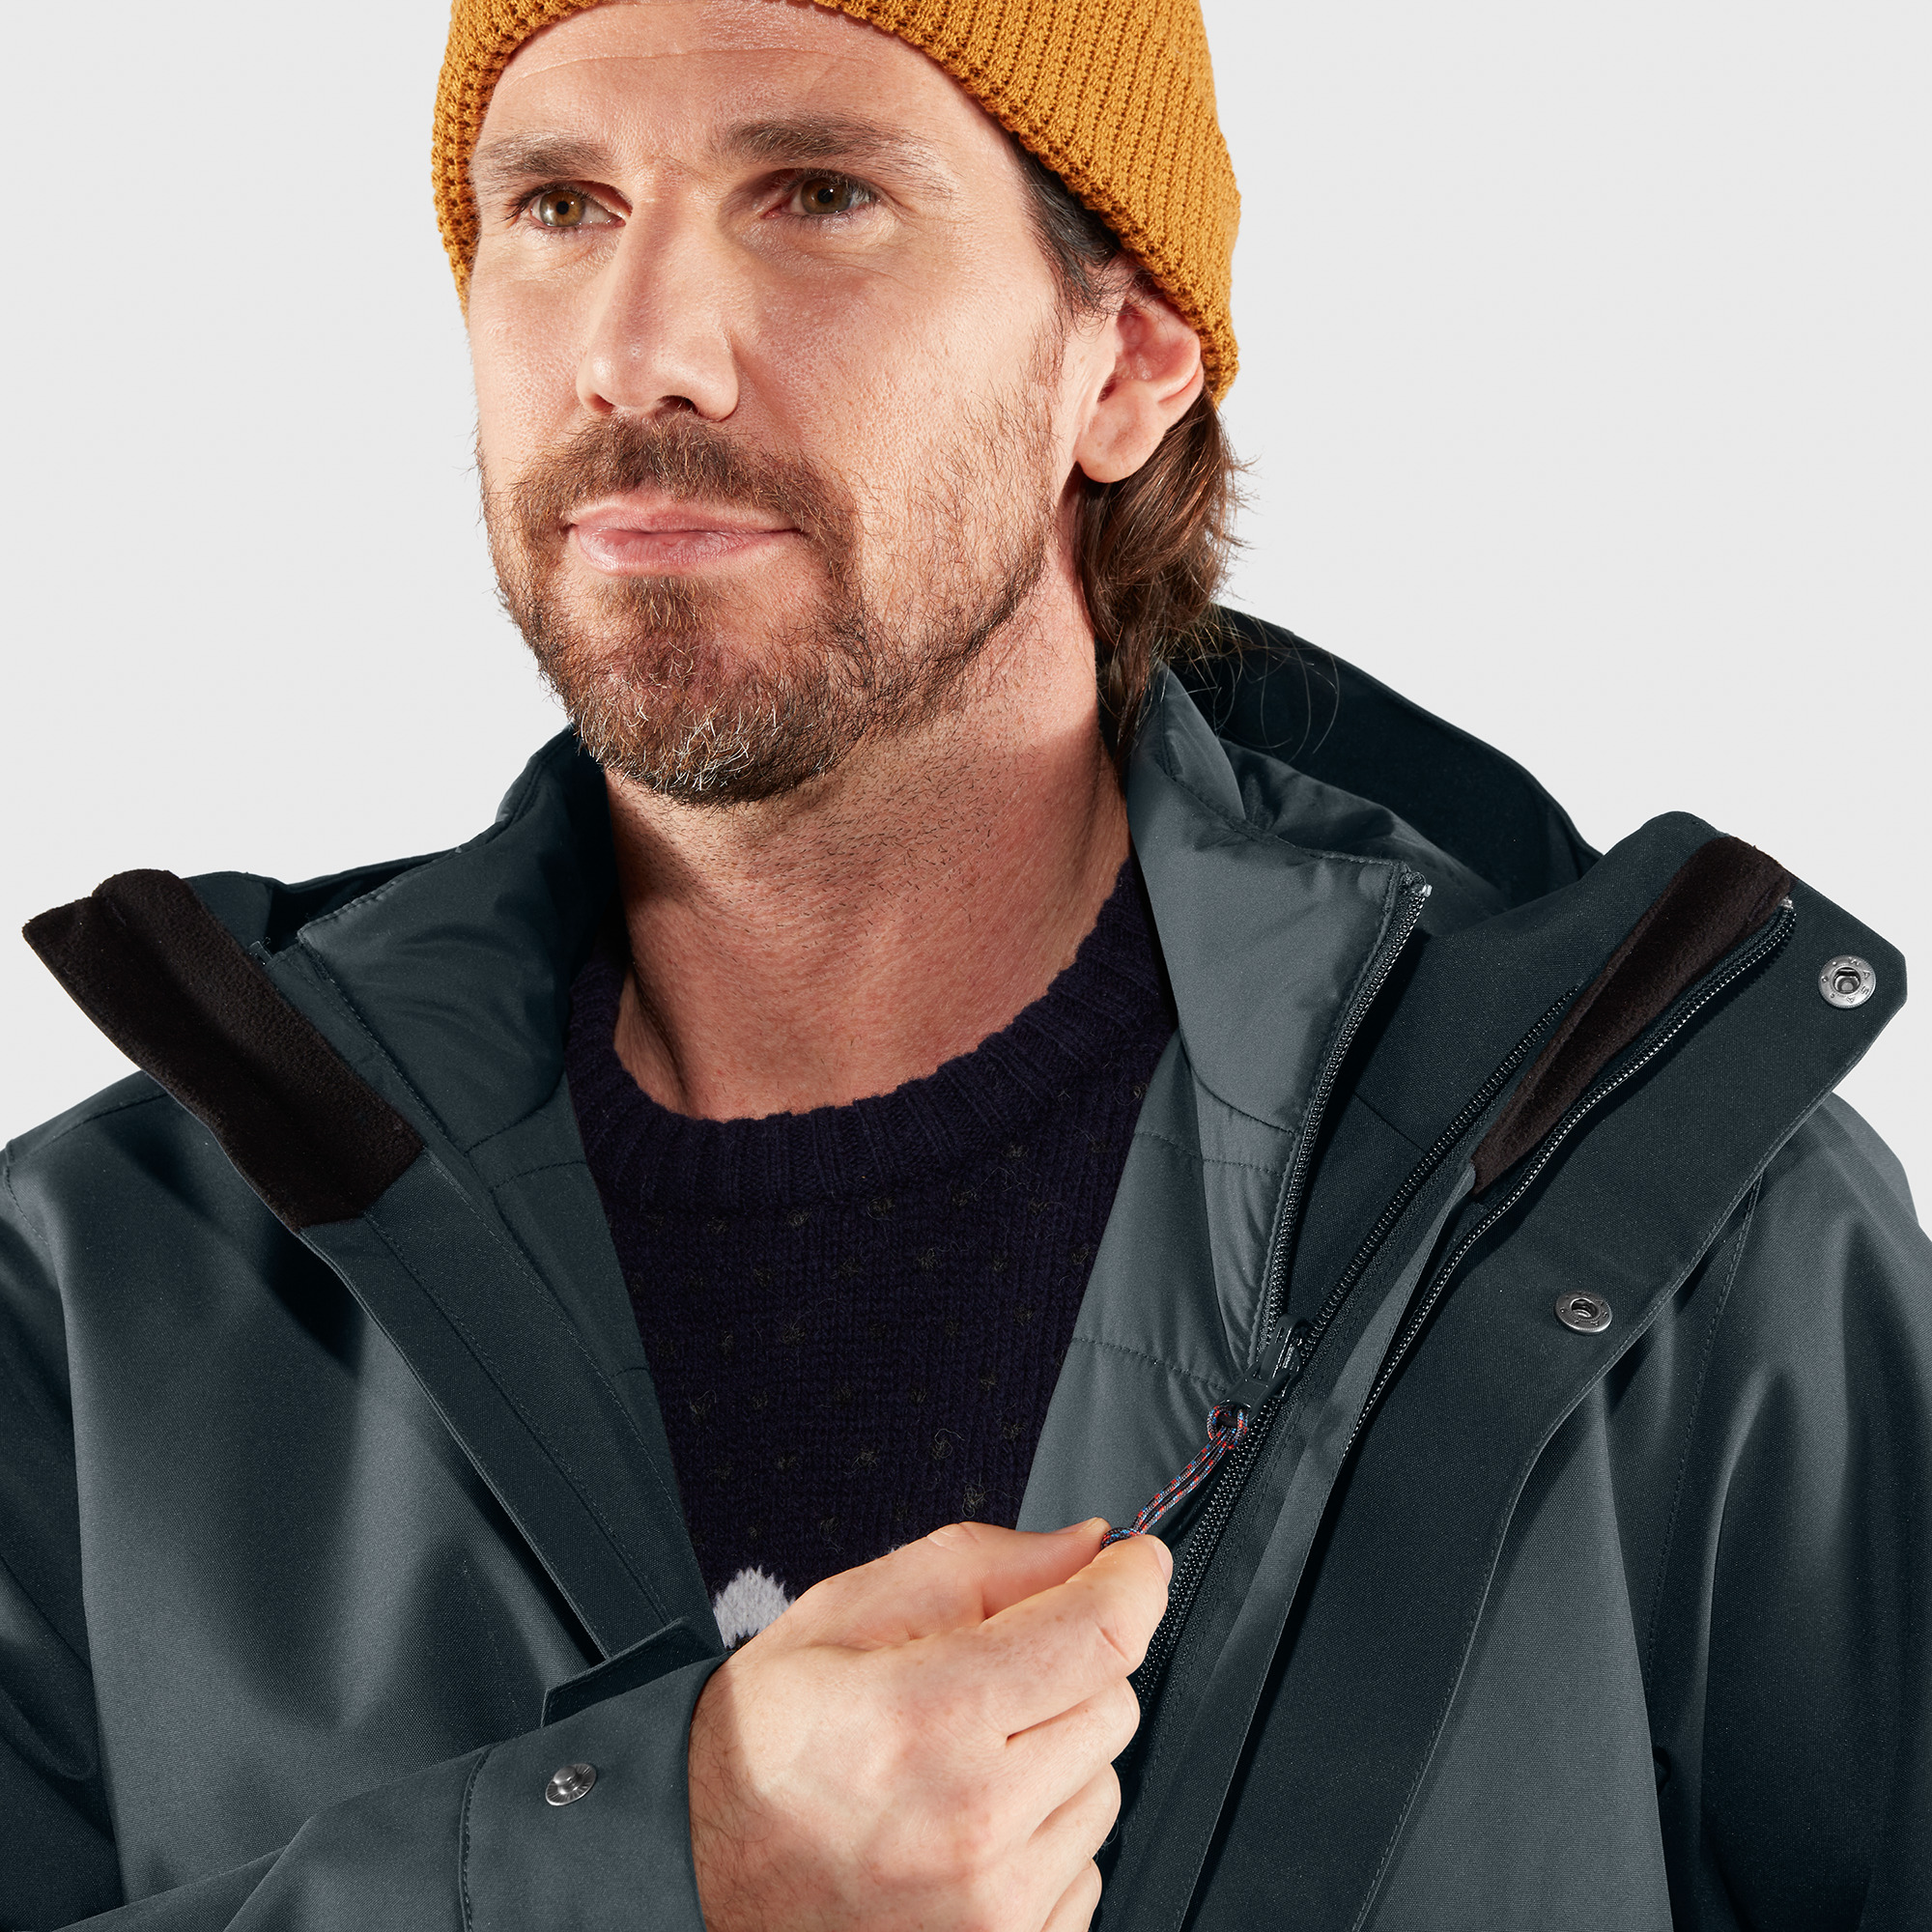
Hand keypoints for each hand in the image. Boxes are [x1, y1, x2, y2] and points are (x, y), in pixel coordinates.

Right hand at [686, 1518, 1171, 1931]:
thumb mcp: (847, 1611)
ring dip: (1057, 1756)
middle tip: (984, 1675)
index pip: (1099, 1636)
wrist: (699, 1871)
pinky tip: (967, 1826)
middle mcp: (971, 1824)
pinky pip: (1087, 1867)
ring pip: (1106, 1784)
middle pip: (1114, 1701)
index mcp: (928, 1717)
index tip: (1132, 1561)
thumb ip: (981, 1566)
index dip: (1132, 1580)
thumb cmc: (765, 1743)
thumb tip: (1088, 1548)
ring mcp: (994, 1908)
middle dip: (1068, 1666)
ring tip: (961, 1762)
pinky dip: (1045, 1835)